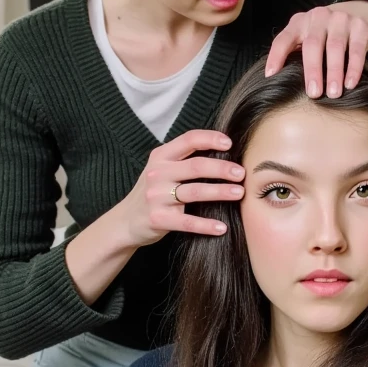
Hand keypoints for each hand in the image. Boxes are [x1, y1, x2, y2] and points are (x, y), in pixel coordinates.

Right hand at [117, 130, 244, 246]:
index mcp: (161, 156)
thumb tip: (224, 153)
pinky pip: (187, 222)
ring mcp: (156, 197)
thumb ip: (184, 160)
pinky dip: (206, 225)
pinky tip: (222, 228)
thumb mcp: (161, 169)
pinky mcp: (158, 219)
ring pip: (195, 192)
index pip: (189, 140)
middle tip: (242, 173)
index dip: (210, 139)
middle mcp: (157, 174)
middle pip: (196, 166)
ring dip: (220, 192)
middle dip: (222, 168)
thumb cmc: (153, 192)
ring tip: (239, 193)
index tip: (230, 144)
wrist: (125, 221)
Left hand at [265, 0, 367, 97]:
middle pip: (312, 45)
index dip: (276, 56)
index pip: (283, 39)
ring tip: (333, 93)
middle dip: (312, 70)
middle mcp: (318, 17)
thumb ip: (295, 51)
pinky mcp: (360, 27)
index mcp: (299, 22)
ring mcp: (340, 20)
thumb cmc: (326, 33)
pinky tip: (350, 84)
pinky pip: (356, 50)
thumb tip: (279, 82)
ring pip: (335, 47)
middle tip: (313, 94)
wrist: (360, 13)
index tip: (271, 76)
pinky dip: (353, 68)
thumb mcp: (308, 36)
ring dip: (334, 73)